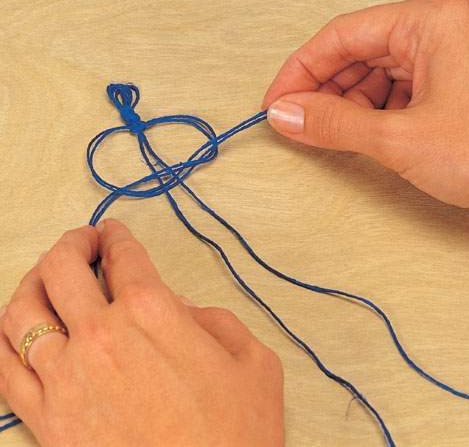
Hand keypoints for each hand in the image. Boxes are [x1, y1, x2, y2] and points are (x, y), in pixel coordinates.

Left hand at [0, 220, 283, 446]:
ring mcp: (66, 378)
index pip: (124, 257)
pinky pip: (5, 368)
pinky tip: (16, 328)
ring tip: (46, 275)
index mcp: (153, 313)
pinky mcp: (46, 420)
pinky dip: (5, 338)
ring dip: (32, 281)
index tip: (113, 232)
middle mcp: (102, 336)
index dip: (117, 236)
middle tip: (82, 241)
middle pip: (63, 268)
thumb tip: (179, 308)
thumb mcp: (253, 361)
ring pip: (23, 311)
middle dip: (71, 243)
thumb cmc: (237, 436)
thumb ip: (215, 320)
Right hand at [263, 0, 468, 217]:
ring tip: (329, 133)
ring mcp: (450, 55)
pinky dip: (373, 112)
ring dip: (347, 104)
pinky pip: (398, 89)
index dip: (299, 71)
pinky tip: (362, 133)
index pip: (341, 35)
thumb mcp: (399, 138)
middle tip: (297, 122)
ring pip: (376, 72)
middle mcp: (441, 28)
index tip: (276, 102)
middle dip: (324, 90)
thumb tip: (286, 113)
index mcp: (431, 19)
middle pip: (358, 52)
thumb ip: (333, 122)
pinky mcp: (454, 83)